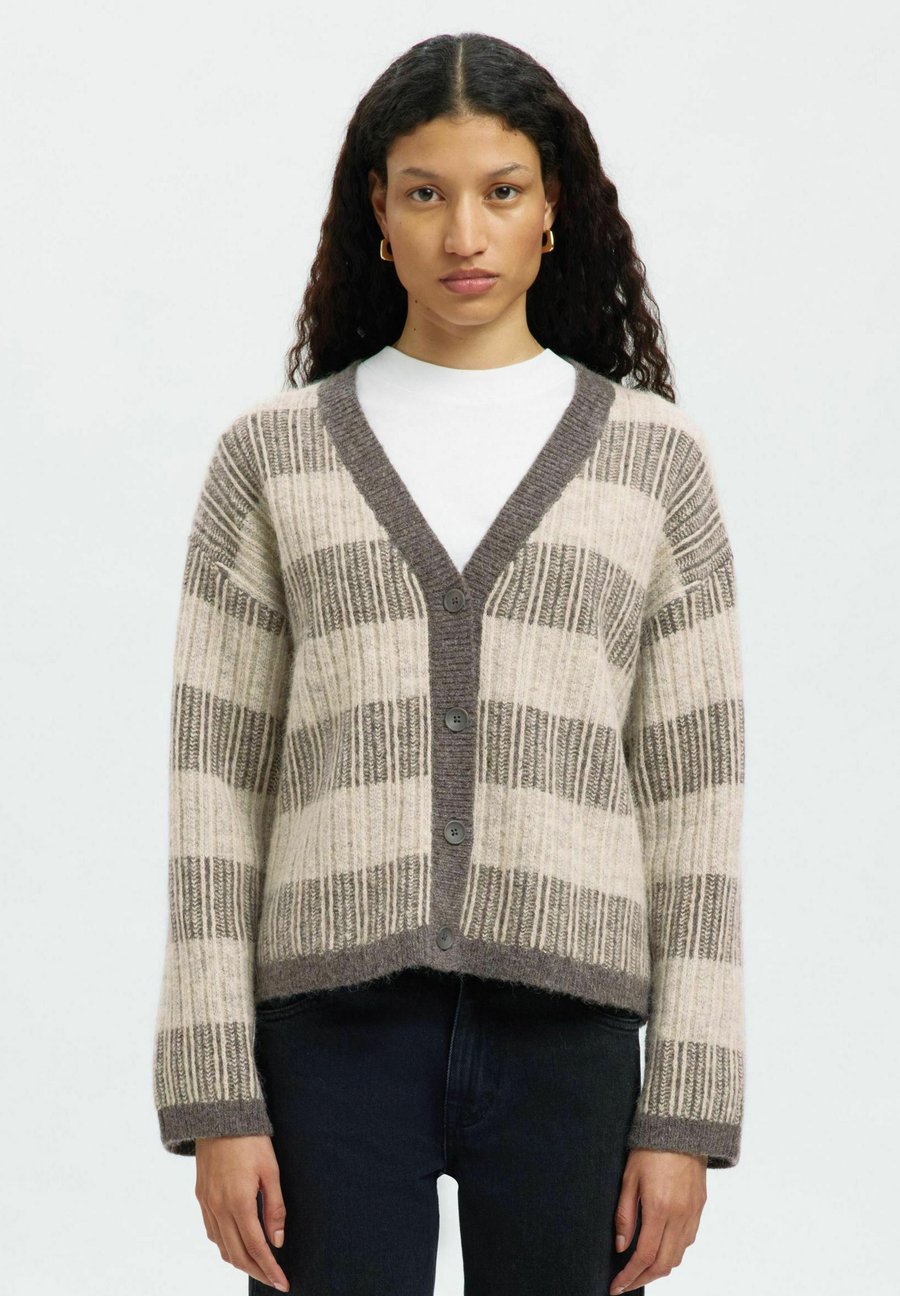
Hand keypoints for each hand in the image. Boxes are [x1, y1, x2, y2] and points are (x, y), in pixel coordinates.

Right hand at [195, 1134, 289, 1291]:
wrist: (219, 1116)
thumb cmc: (251, 1140)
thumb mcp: (271, 1170)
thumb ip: (275, 1207)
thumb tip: (277, 1240)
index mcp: (239, 1202)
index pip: (256, 1247)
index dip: (270, 1268)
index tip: (283, 1282)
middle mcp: (219, 1208)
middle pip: (237, 1254)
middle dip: (257, 1271)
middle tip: (275, 1280)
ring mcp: (207, 1204)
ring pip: (222, 1247)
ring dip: (240, 1262)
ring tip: (259, 1267)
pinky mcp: (201, 1197)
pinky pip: (212, 1232)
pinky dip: (225, 1246)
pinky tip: (237, 1245)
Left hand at [609, 1147, 706, 1292]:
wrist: (681, 1127)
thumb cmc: (650, 1148)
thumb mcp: (628, 1178)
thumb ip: (625, 1214)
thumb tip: (621, 1246)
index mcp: (659, 1208)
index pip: (644, 1256)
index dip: (629, 1275)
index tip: (616, 1286)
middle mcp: (680, 1216)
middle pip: (664, 1264)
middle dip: (643, 1278)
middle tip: (626, 1283)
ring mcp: (693, 1213)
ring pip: (678, 1256)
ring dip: (659, 1268)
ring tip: (640, 1269)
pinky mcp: (700, 1207)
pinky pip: (688, 1240)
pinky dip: (673, 1252)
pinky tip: (660, 1248)